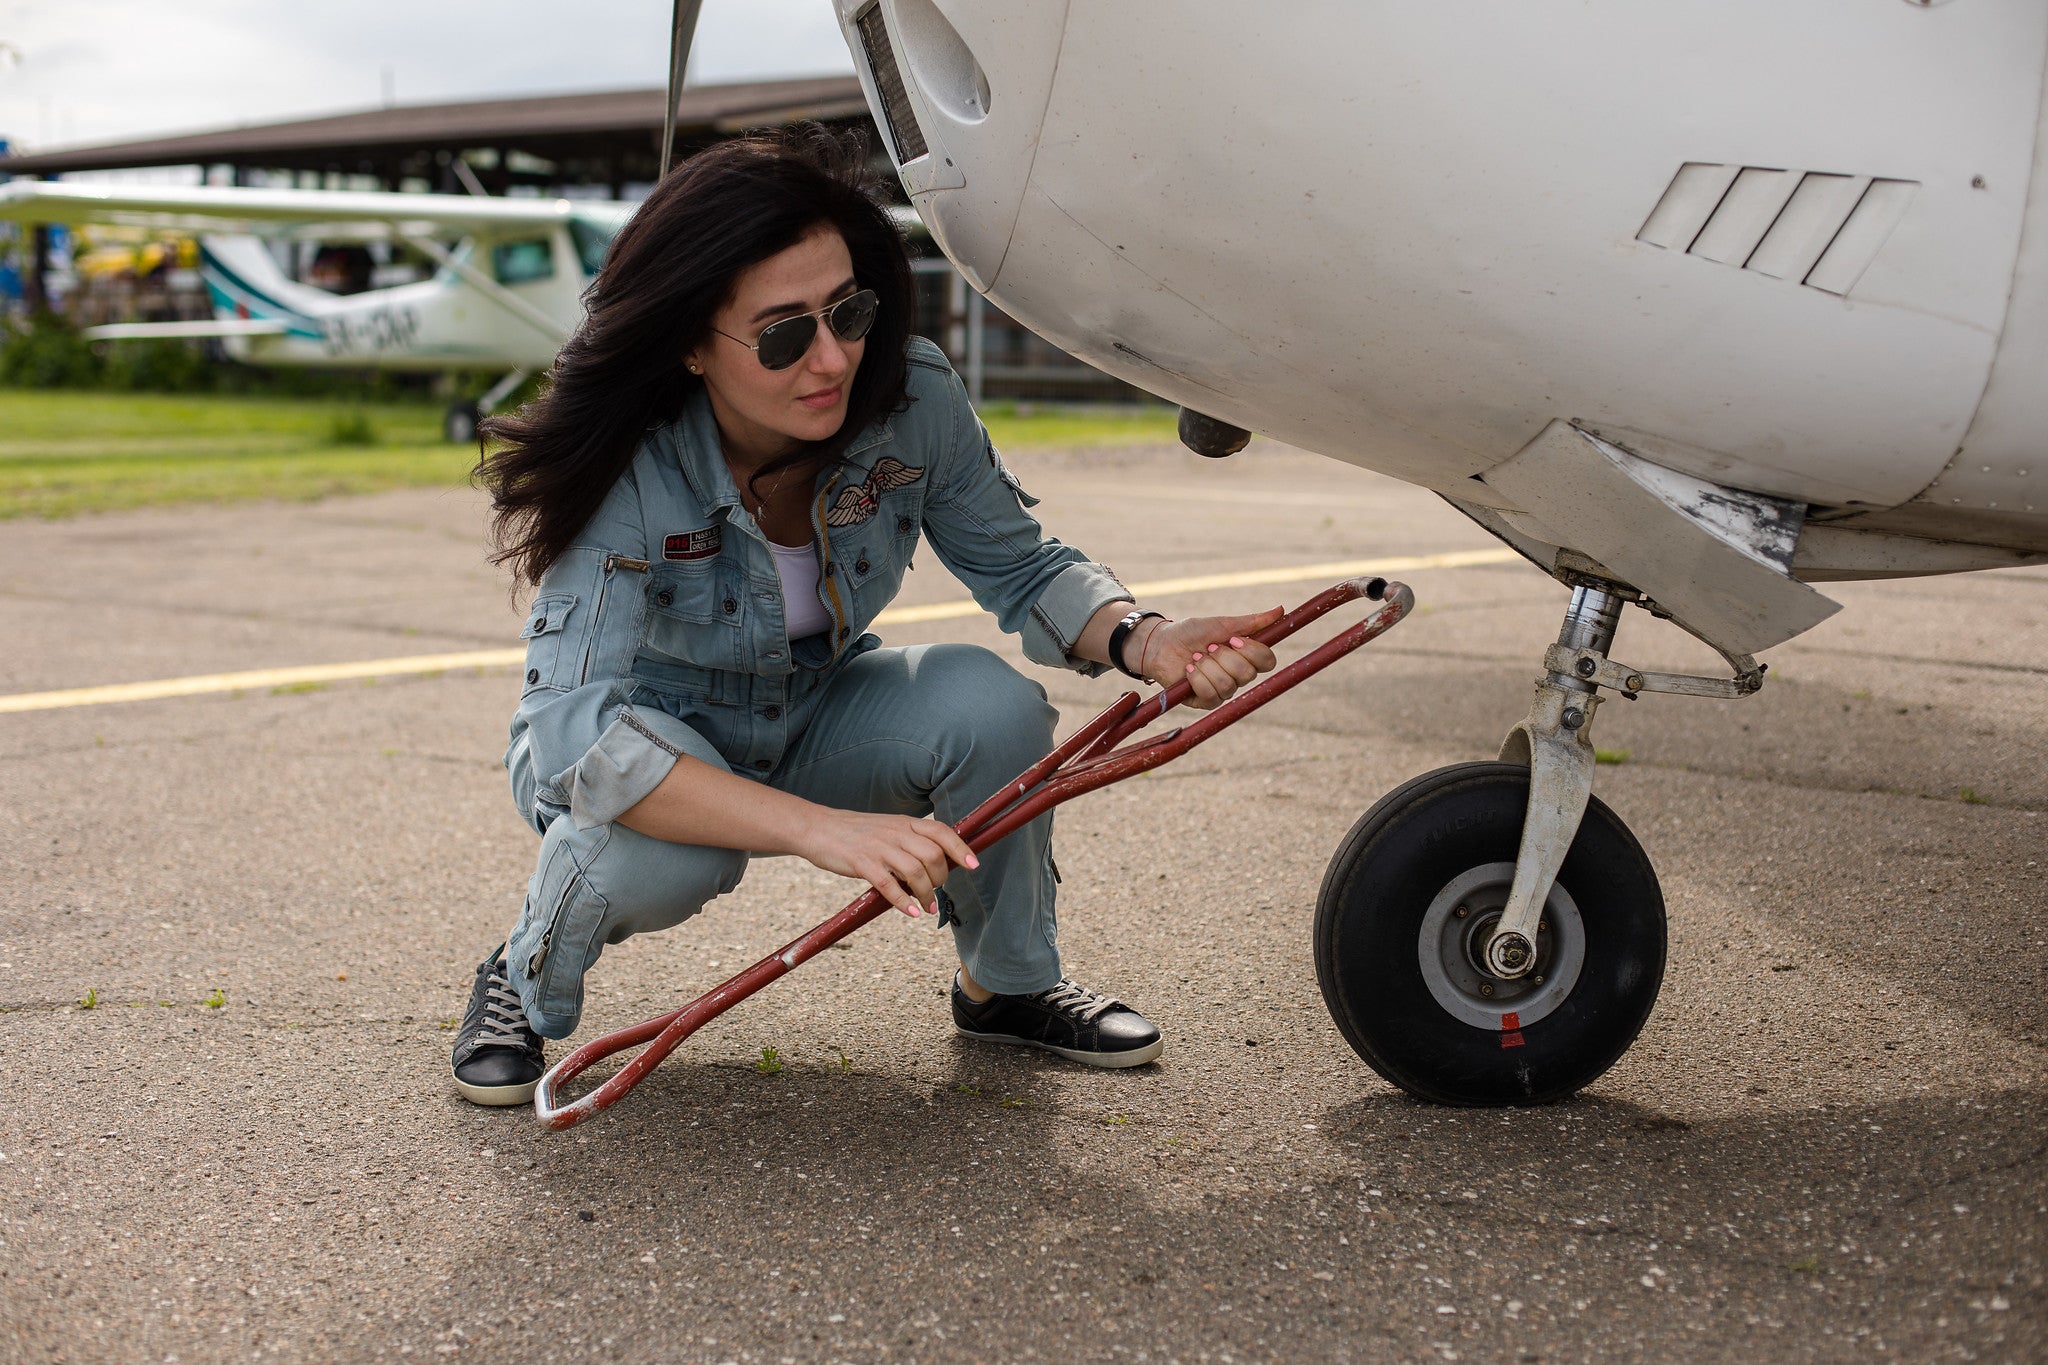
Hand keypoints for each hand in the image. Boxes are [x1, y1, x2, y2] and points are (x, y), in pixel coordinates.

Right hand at [796, 810, 978, 917]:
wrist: (817, 828)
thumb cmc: (855, 832)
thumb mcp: (887, 828)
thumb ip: (909, 840)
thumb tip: (935, 862)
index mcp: (904, 823)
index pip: (941, 832)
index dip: (960, 848)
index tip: (973, 866)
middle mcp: (896, 833)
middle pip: (933, 856)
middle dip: (941, 879)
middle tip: (935, 893)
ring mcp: (879, 848)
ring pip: (916, 872)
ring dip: (926, 894)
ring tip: (927, 907)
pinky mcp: (862, 863)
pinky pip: (889, 885)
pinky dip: (903, 901)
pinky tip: (910, 912)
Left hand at [1137, 607, 1282, 708]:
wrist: (1162, 643)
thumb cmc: (1192, 632)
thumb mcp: (1222, 624)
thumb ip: (1251, 622)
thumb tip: (1281, 609)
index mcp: (1246, 657)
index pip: (1267, 661)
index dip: (1251, 651)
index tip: (1232, 639)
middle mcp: (1238, 676)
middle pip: (1247, 674)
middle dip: (1224, 657)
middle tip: (1208, 647)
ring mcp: (1223, 691)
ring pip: (1228, 685)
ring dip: (1208, 666)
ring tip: (1195, 657)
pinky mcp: (1205, 701)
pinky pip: (1210, 695)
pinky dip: (1197, 678)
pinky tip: (1189, 670)